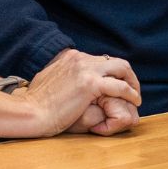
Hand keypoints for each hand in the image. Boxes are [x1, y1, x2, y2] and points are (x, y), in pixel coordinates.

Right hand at [14, 50, 141, 136]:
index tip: (118, 85)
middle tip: (133, 90)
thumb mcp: (50, 80)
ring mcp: (85, 69)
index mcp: (72, 57)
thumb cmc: (36, 103)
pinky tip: (134, 101)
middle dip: (128, 75)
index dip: (113, 74)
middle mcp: (80, 58)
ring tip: (136, 96)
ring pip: (122, 69)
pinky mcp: (90, 84)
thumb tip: (68, 81)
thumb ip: (63, 76)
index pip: (101, 60)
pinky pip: (119, 86)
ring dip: (133, 82)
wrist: (31, 111)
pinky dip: (130, 93)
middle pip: (115, 61)